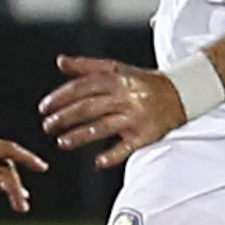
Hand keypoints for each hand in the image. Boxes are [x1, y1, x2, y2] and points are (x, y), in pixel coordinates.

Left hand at [37, 54, 187, 170]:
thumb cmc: (141, 82)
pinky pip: (127, 147)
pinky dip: (113, 156)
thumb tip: (60, 62)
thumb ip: (86, 66)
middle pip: (89, 107)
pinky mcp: (146, 134)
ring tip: (62, 142)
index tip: (44, 107)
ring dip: (80, 136)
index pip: (83, 87)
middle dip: (64, 117)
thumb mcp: (116, 68)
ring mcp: (136, 116)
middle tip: (47, 126)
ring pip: (103, 126)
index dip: (61, 97)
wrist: (179, 94)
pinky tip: (98, 162)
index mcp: (116, 79)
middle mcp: (125, 97)